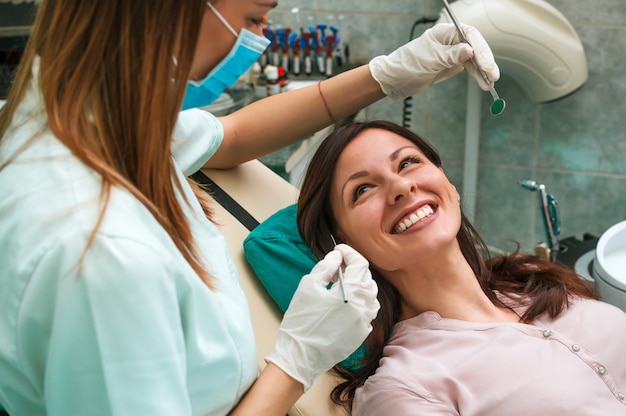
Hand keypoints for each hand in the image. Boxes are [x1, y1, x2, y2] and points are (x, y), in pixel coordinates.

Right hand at [266, 244, 378, 390]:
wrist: (300, 356)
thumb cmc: (301, 321)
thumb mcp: (308, 286)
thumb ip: (325, 267)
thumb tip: (337, 257)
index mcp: (350, 293)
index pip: (360, 264)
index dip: (349, 253)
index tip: (338, 250)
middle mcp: (363, 307)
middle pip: (367, 278)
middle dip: (354, 267)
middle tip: (337, 265)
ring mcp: (364, 322)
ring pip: (371, 295)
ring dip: (359, 284)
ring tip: (342, 283)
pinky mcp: (361, 334)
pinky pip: (368, 312)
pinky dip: (360, 302)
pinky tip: (345, 302)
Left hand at [369, 22, 499, 99]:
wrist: (395, 80)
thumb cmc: (408, 65)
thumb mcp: (430, 60)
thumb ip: (450, 55)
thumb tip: (469, 50)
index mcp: (444, 32)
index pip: (469, 35)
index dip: (480, 49)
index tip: (485, 64)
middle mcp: (450, 40)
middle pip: (475, 47)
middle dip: (485, 61)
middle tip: (492, 75)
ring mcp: (452, 53)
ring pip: (474, 59)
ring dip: (483, 71)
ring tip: (490, 83)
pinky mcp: (451, 65)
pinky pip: (469, 68)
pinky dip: (476, 75)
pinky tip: (483, 83)